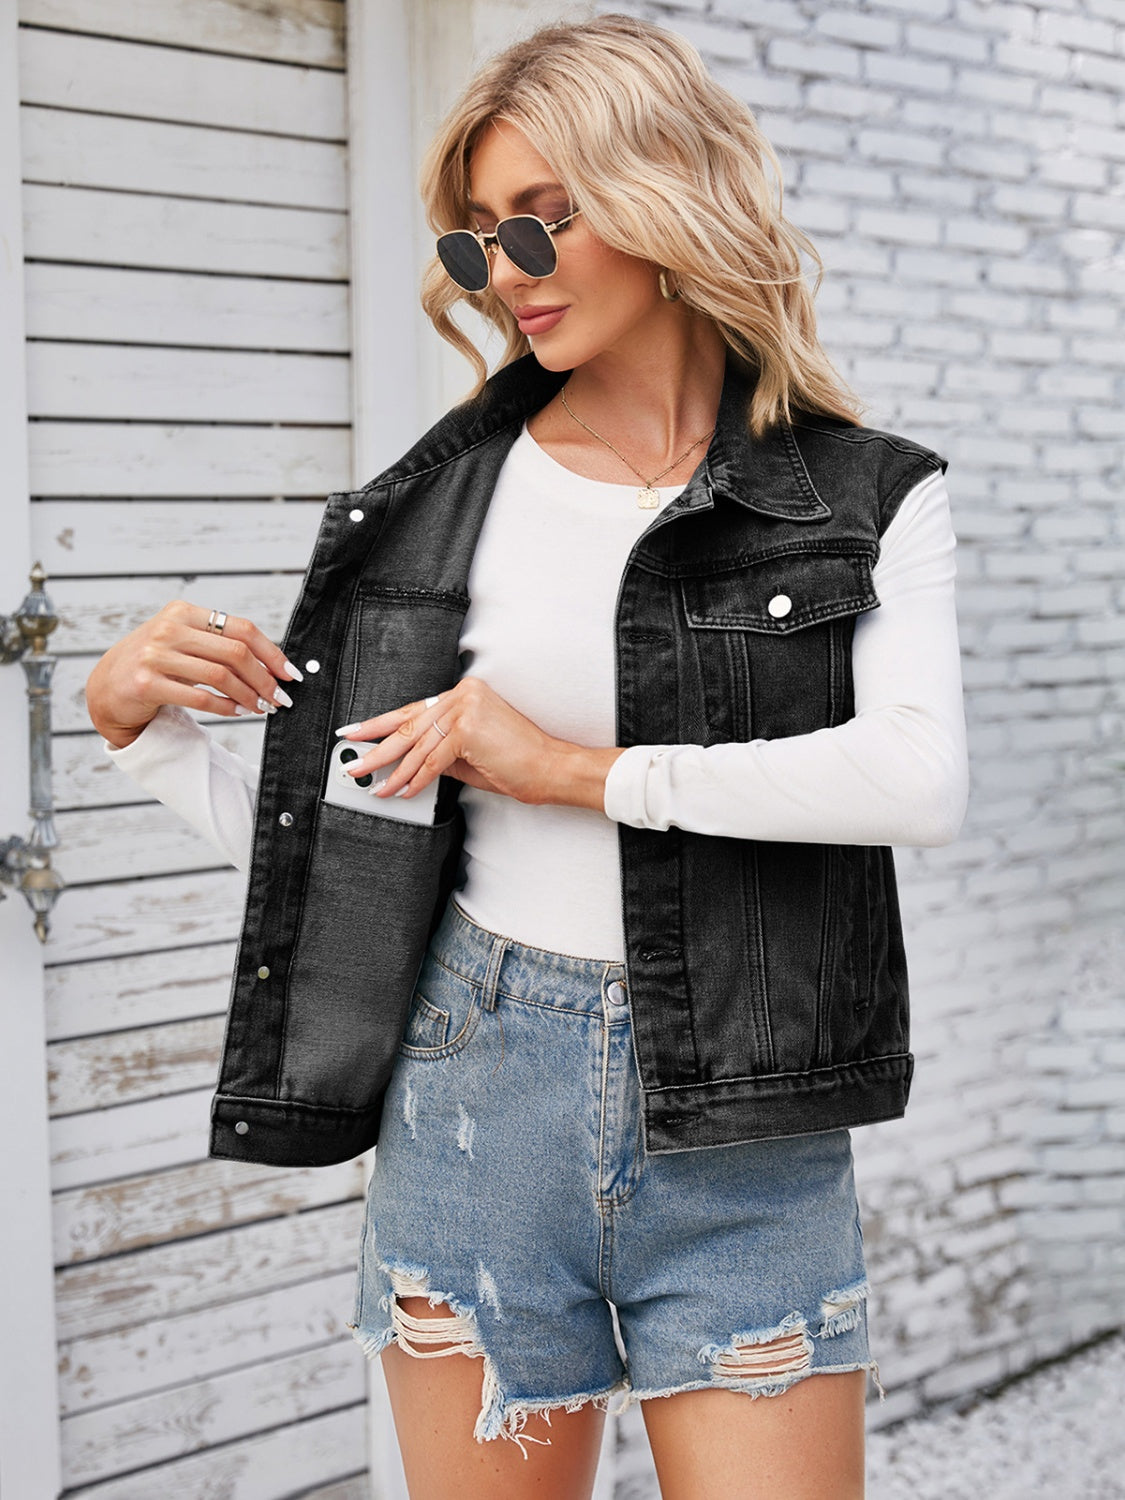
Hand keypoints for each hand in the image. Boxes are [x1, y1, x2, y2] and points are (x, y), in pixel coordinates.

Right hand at [86, 599, 302, 749]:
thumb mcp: (183, 643)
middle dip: (265, 679)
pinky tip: (237, 712)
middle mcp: (168, 629)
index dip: (271, 652)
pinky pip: (200, 698)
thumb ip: (219, 645)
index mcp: (183, 612)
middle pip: (235, 652)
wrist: (106, 687)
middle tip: (279, 698)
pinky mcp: (147, 683)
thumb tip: (271, 665)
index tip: (289, 674)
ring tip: (261, 707)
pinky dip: (226, 707)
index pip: (241, 628)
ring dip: (248, 695)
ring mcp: (155, 655)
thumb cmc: (154, 664)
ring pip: (221, 676)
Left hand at [337, 676, 562, 806]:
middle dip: (375, 746)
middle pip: (409, 725)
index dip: (380, 724)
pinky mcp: (468, 728)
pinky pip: (433, 761)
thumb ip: (437, 751)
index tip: (356, 732)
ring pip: (417, 746)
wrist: (550, 768)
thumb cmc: (515, 763)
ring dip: (393, 771)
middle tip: (353, 762)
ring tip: (374, 785)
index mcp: (463, 693)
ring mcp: (465, 708)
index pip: (413, 710)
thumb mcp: (467, 755)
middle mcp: (462, 693)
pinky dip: (416, 780)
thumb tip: (404, 762)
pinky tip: (403, 791)